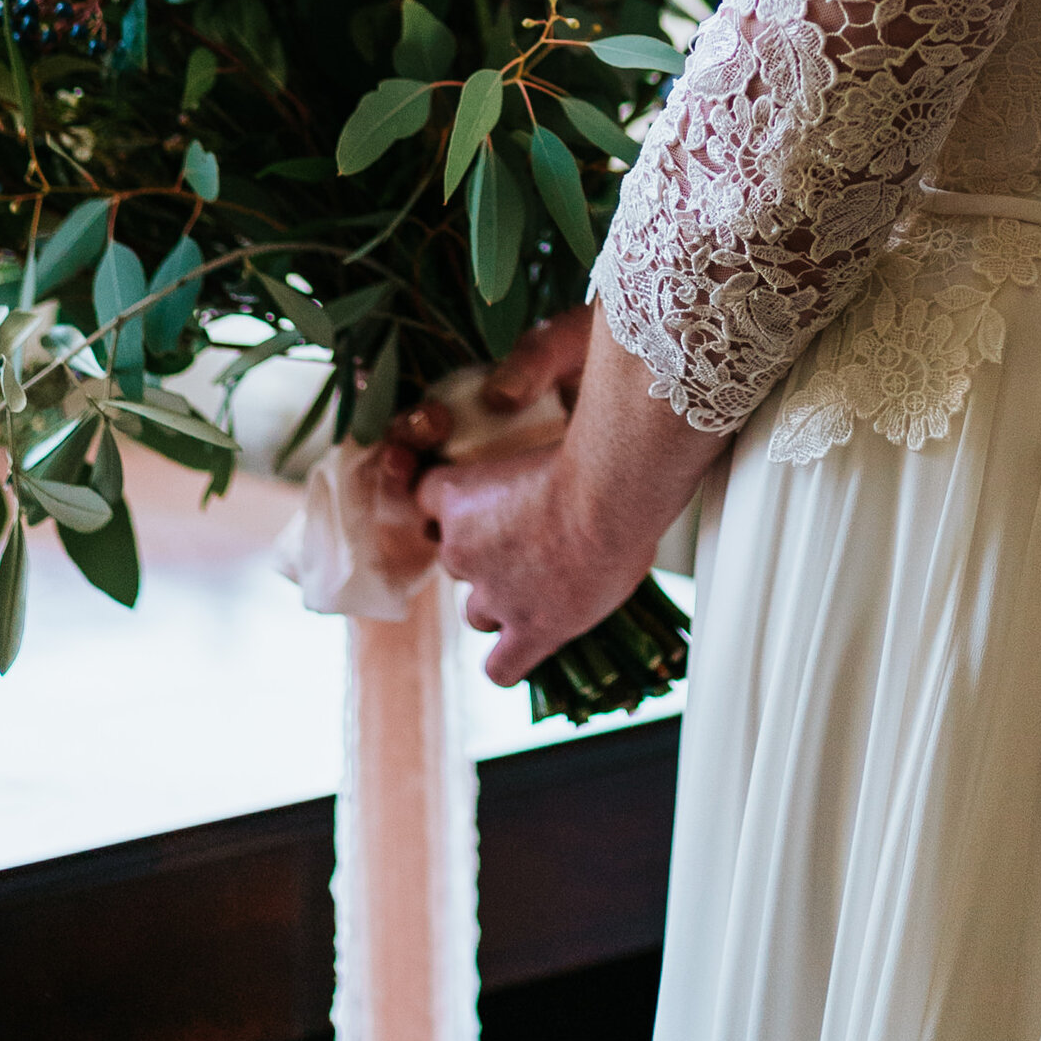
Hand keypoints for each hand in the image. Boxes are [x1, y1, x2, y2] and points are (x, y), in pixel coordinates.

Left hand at [404, 307, 727, 686]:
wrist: (613, 493)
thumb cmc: (587, 435)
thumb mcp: (548, 384)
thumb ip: (523, 373)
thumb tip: (499, 390)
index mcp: (454, 494)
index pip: (427, 499)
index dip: (452, 498)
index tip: (483, 492)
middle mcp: (462, 550)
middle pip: (454, 556)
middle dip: (483, 549)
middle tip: (530, 530)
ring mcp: (495, 596)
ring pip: (477, 610)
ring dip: (498, 598)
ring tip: (540, 580)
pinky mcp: (531, 632)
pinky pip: (501, 667)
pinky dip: (509, 660)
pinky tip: (528, 644)